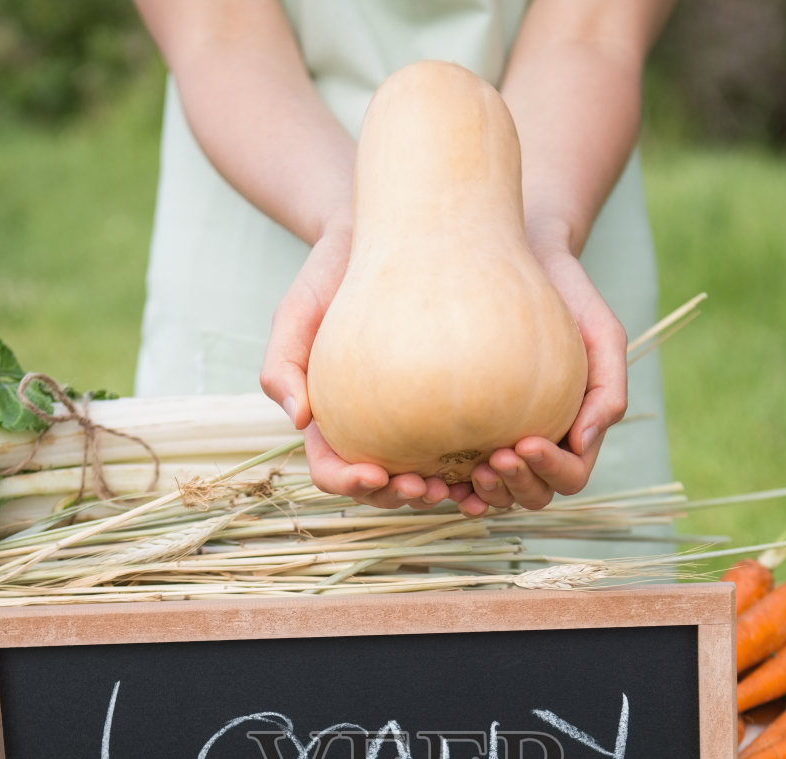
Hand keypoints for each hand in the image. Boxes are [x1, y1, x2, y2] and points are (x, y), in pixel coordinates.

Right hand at [260, 226, 454, 510]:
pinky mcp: (454, 405)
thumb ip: (283, 364)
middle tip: (427, 488)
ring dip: (444, 495)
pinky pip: (468, 446)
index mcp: (330, 422)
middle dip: (400, 499)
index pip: (331, 470)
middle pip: (381, 487)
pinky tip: (502, 464)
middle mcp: (372, 431)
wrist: (394, 233)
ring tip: (467, 487)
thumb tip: (299, 421)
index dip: (349, 483)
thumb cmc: (332, 273)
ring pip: (427, 477)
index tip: (375, 474)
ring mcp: (415, 422)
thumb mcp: (298, 310)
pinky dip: (480, 467)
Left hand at [461, 245, 628, 514]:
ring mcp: (503, 445)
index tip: (525, 440)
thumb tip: (583, 443)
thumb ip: (608, 389)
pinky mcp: (466, 436)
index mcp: (577, 434)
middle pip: (534, 495)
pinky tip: (432, 479)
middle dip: (517, 485)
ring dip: (485, 494)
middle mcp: (541, 448)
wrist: (522, 263)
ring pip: (497, 495)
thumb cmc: (569, 298)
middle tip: (494, 457)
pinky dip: (449, 487)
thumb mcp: (602, 334)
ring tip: (467, 470)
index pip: (571, 475)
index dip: (551, 469)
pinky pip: (457, 476)